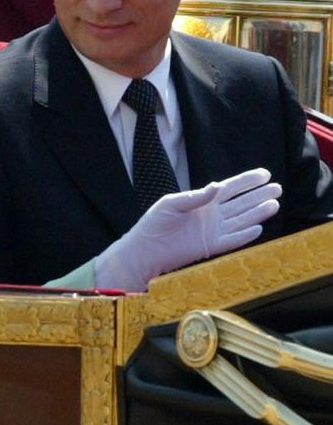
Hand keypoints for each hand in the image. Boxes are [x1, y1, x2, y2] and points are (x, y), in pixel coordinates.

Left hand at [95, 167, 281, 290]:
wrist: (145, 250)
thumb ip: (195, 196)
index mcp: (202, 201)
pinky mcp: (210, 247)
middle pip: (241, 203)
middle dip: (259, 195)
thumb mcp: (172, 204)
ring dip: (257, 213)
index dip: (247, 181)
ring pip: (241, 220)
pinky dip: (245, 235)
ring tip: (275, 204)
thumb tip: (217, 186)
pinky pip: (232, 240)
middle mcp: (211, 215)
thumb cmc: (154, 224)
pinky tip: (259, 228)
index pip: (230, 188)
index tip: (264, 174)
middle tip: (278, 188)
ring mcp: (212, 231)